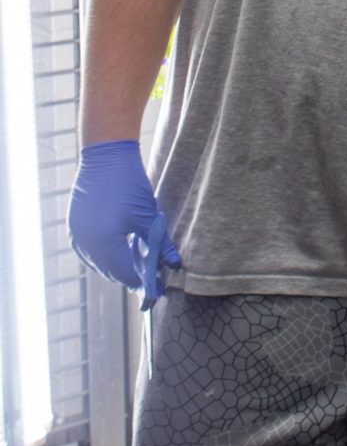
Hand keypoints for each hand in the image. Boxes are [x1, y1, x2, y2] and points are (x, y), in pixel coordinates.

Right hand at [67, 139, 180, 292]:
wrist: (106, 156)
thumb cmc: (129, 184)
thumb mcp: (149, 216)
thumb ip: (160, 243)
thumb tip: (174, 264)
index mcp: (105, 244)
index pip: (126, 275)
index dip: (143, 284)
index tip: (158, 289)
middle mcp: (86, 245)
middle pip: (111, 271)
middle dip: (131, 276)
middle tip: (151, 278)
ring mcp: (77, 237)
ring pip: (100, 263)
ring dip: (118, 265)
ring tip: (139, 264)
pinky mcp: (74, 228)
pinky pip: (90, 251)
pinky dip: (106, 254)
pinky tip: (122, 249)